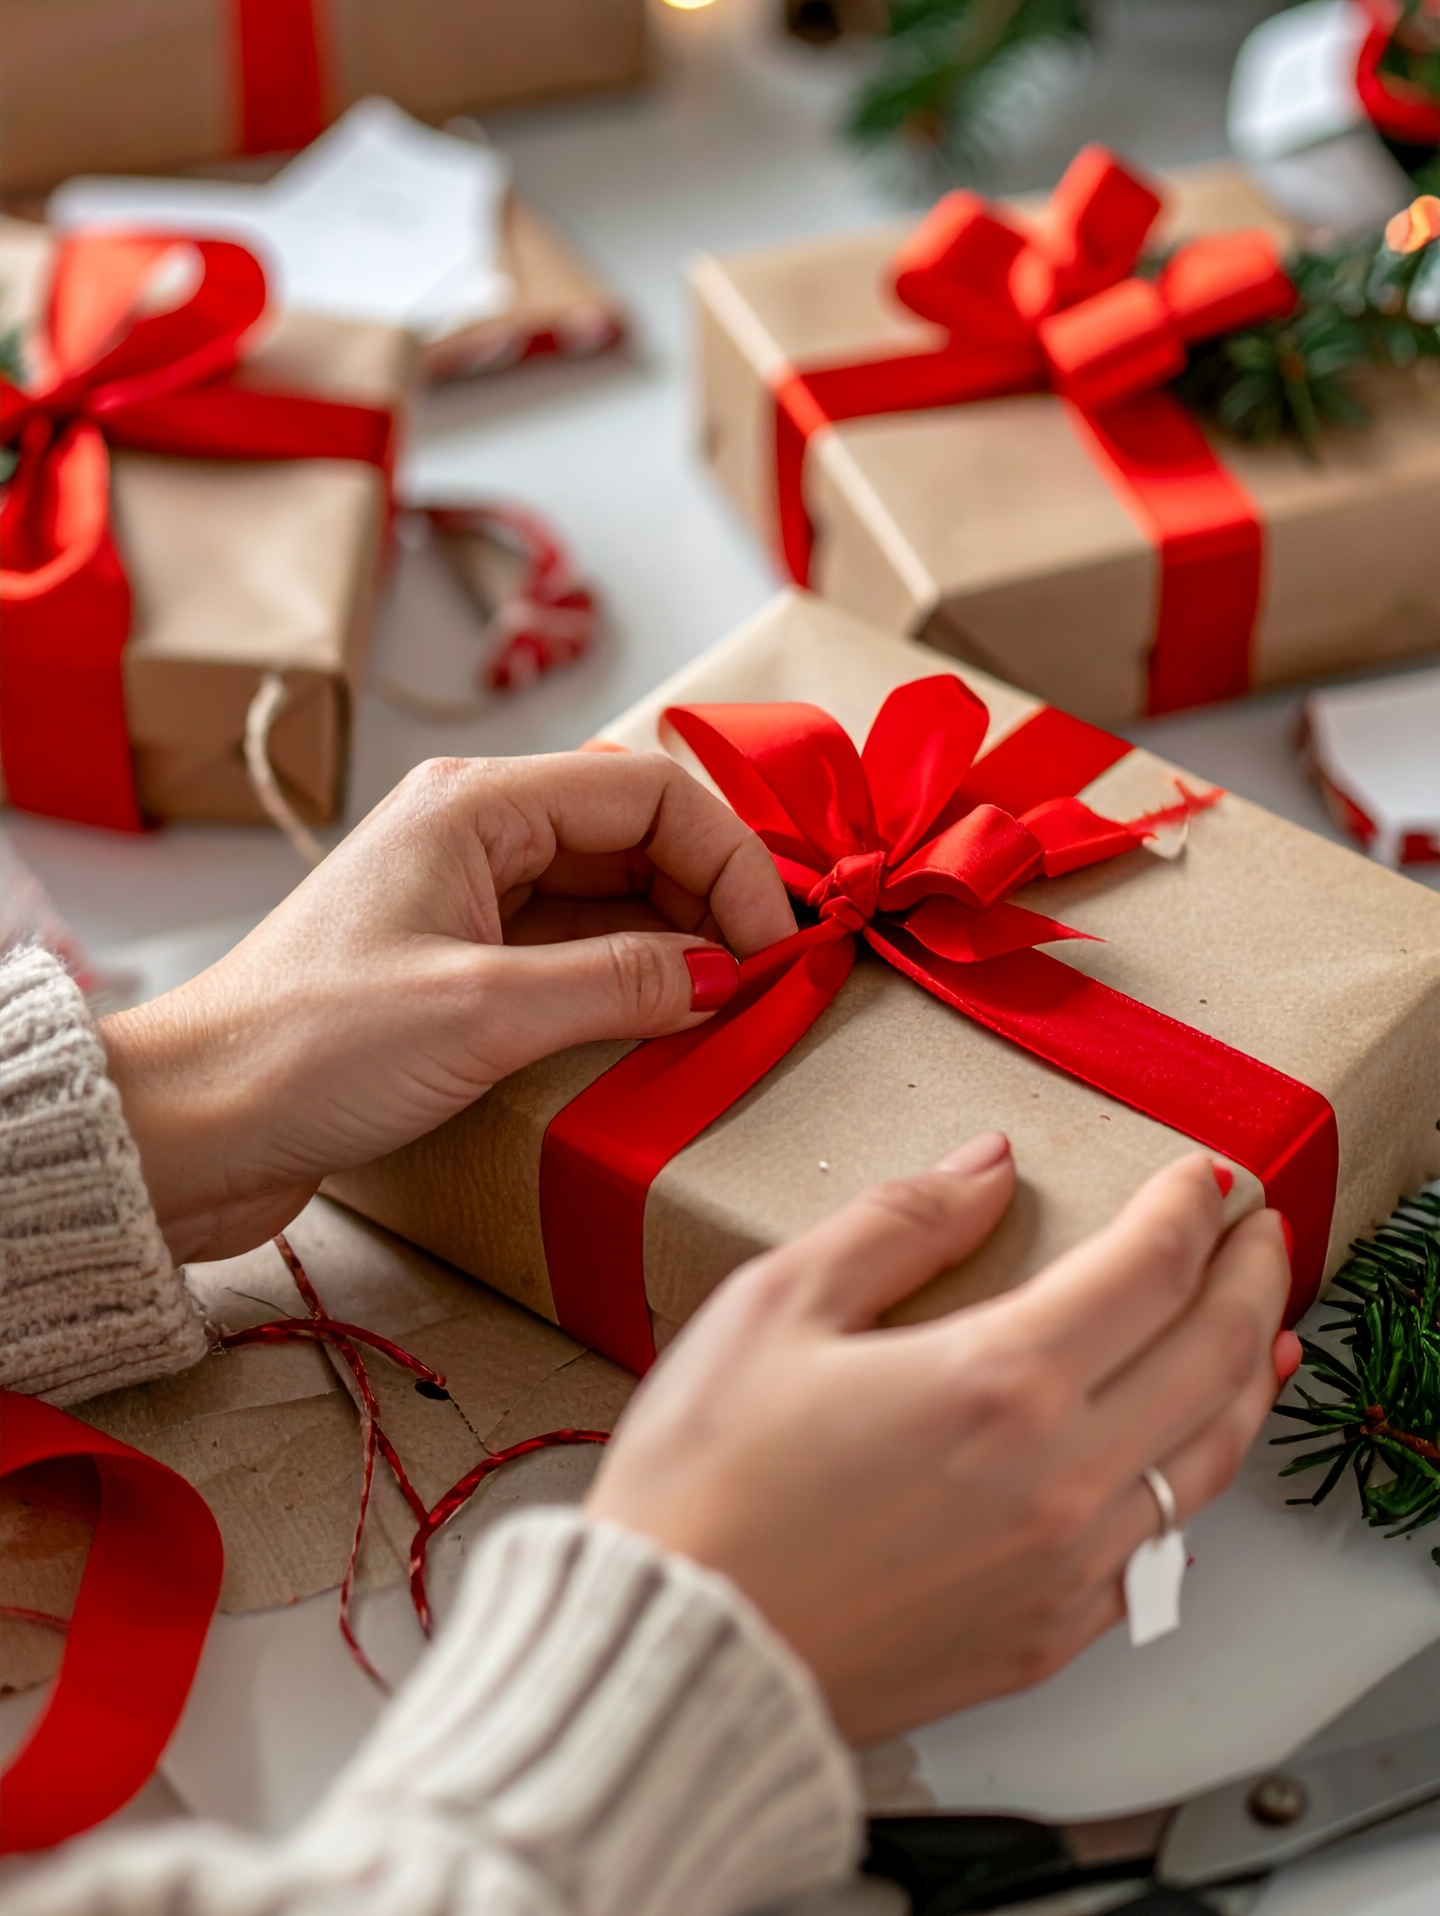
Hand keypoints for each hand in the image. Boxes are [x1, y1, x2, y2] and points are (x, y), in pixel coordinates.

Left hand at [101, 752, 793, 1263]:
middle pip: (634, 832)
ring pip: (608, 890)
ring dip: (676, 936)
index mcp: (473, 804)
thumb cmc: (306, 1050)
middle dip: (712, 892)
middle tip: (770, 974)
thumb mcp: (485, 1012)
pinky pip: (570, 948)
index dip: (730, 859)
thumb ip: (618, 982)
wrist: (190, 1125)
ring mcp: (462, 897)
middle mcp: (471, 831)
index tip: (774, 944)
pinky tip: (663, 1019)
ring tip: (731, 1000)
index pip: (648, 790)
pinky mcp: (452, 964)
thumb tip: (723, 973)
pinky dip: (627, 975)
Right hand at [588, 1143, 1296, 1745]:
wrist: (677, 1657)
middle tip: (1259, 1231)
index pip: (1150, 1270)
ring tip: (1260, 1328)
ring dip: (1247, 1375)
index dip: (1189, 1207)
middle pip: (1212, 1354)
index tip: (1200, 1176)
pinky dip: (1196, 1477)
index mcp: (1000, 1383)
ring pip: (1210, 1457)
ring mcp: (1066, 1568)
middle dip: (1250, 1275)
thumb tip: (984, 1169)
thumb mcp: (776, 1308)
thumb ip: (898, 1224)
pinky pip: (1161, 1546)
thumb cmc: (705, 1492)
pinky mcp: (1047, 1637)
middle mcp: (1061, 1479)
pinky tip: (1185, 1452)